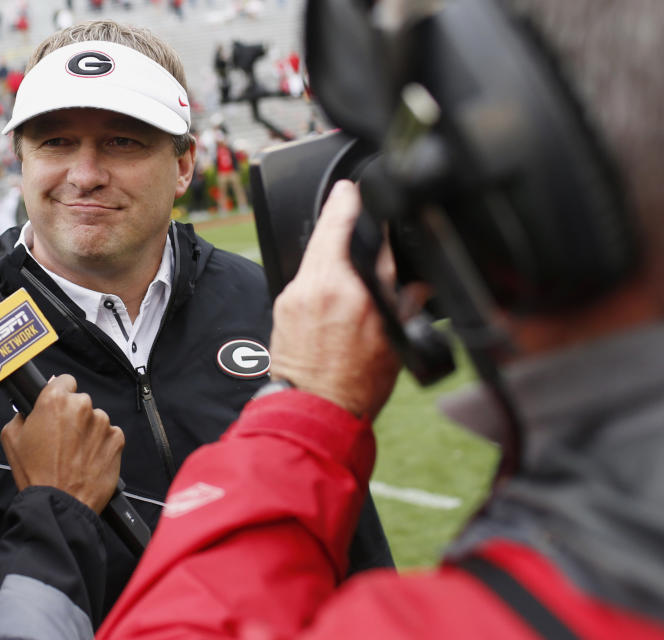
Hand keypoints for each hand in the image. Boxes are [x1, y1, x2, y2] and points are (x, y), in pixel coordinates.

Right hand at [0, 374, 123, 513]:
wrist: (60, 503)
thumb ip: (21, 414)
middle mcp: (81, 406)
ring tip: (74, 454)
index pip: (64, 380)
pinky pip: (109, 435)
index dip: (60, 393)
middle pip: (80, 402)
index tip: (58, 405)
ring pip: (95, 419)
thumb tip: (29, 410)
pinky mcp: (117, 439)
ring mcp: (102, 422)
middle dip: (72, 416)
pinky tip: (87, 459)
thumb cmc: (35, 474)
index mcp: (54, 400)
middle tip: (62, 438)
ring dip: (88, 431)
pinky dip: (101, 444)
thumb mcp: (11, 438)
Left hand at [269, 180, 400, 418]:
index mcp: (357, 295)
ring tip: (338, 213)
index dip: (372, 214)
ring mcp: (297, 293)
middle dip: (341, 206)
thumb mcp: (395, 343)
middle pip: (330, 230)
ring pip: (313, 248)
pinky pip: (303, 270)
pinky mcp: (283, 303)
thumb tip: (419, 282)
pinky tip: (326, 260)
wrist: (311, 411)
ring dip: (326, 232)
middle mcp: (323, 287)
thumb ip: (406, 304)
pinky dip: (316, 261)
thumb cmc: (354, 386)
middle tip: (348, 188)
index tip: (373, 197)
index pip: (370, 240)